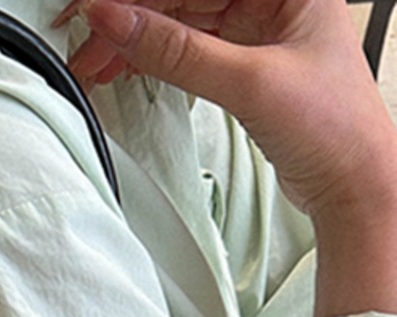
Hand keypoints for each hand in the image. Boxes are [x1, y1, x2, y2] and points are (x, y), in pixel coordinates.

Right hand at [61, 0, 396, 219]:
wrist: (353, 181)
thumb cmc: (334, 126)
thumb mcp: (248, 83)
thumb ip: (177, 52)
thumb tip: (118, 21)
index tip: (90, 11)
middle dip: (126, 19)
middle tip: (82, 44)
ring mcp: (255, 27)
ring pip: (177, 21)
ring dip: (132, 43)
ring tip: (92, 65)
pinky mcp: (242, 59)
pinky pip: (185, 47)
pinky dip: (150, 60)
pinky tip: (123, 68)